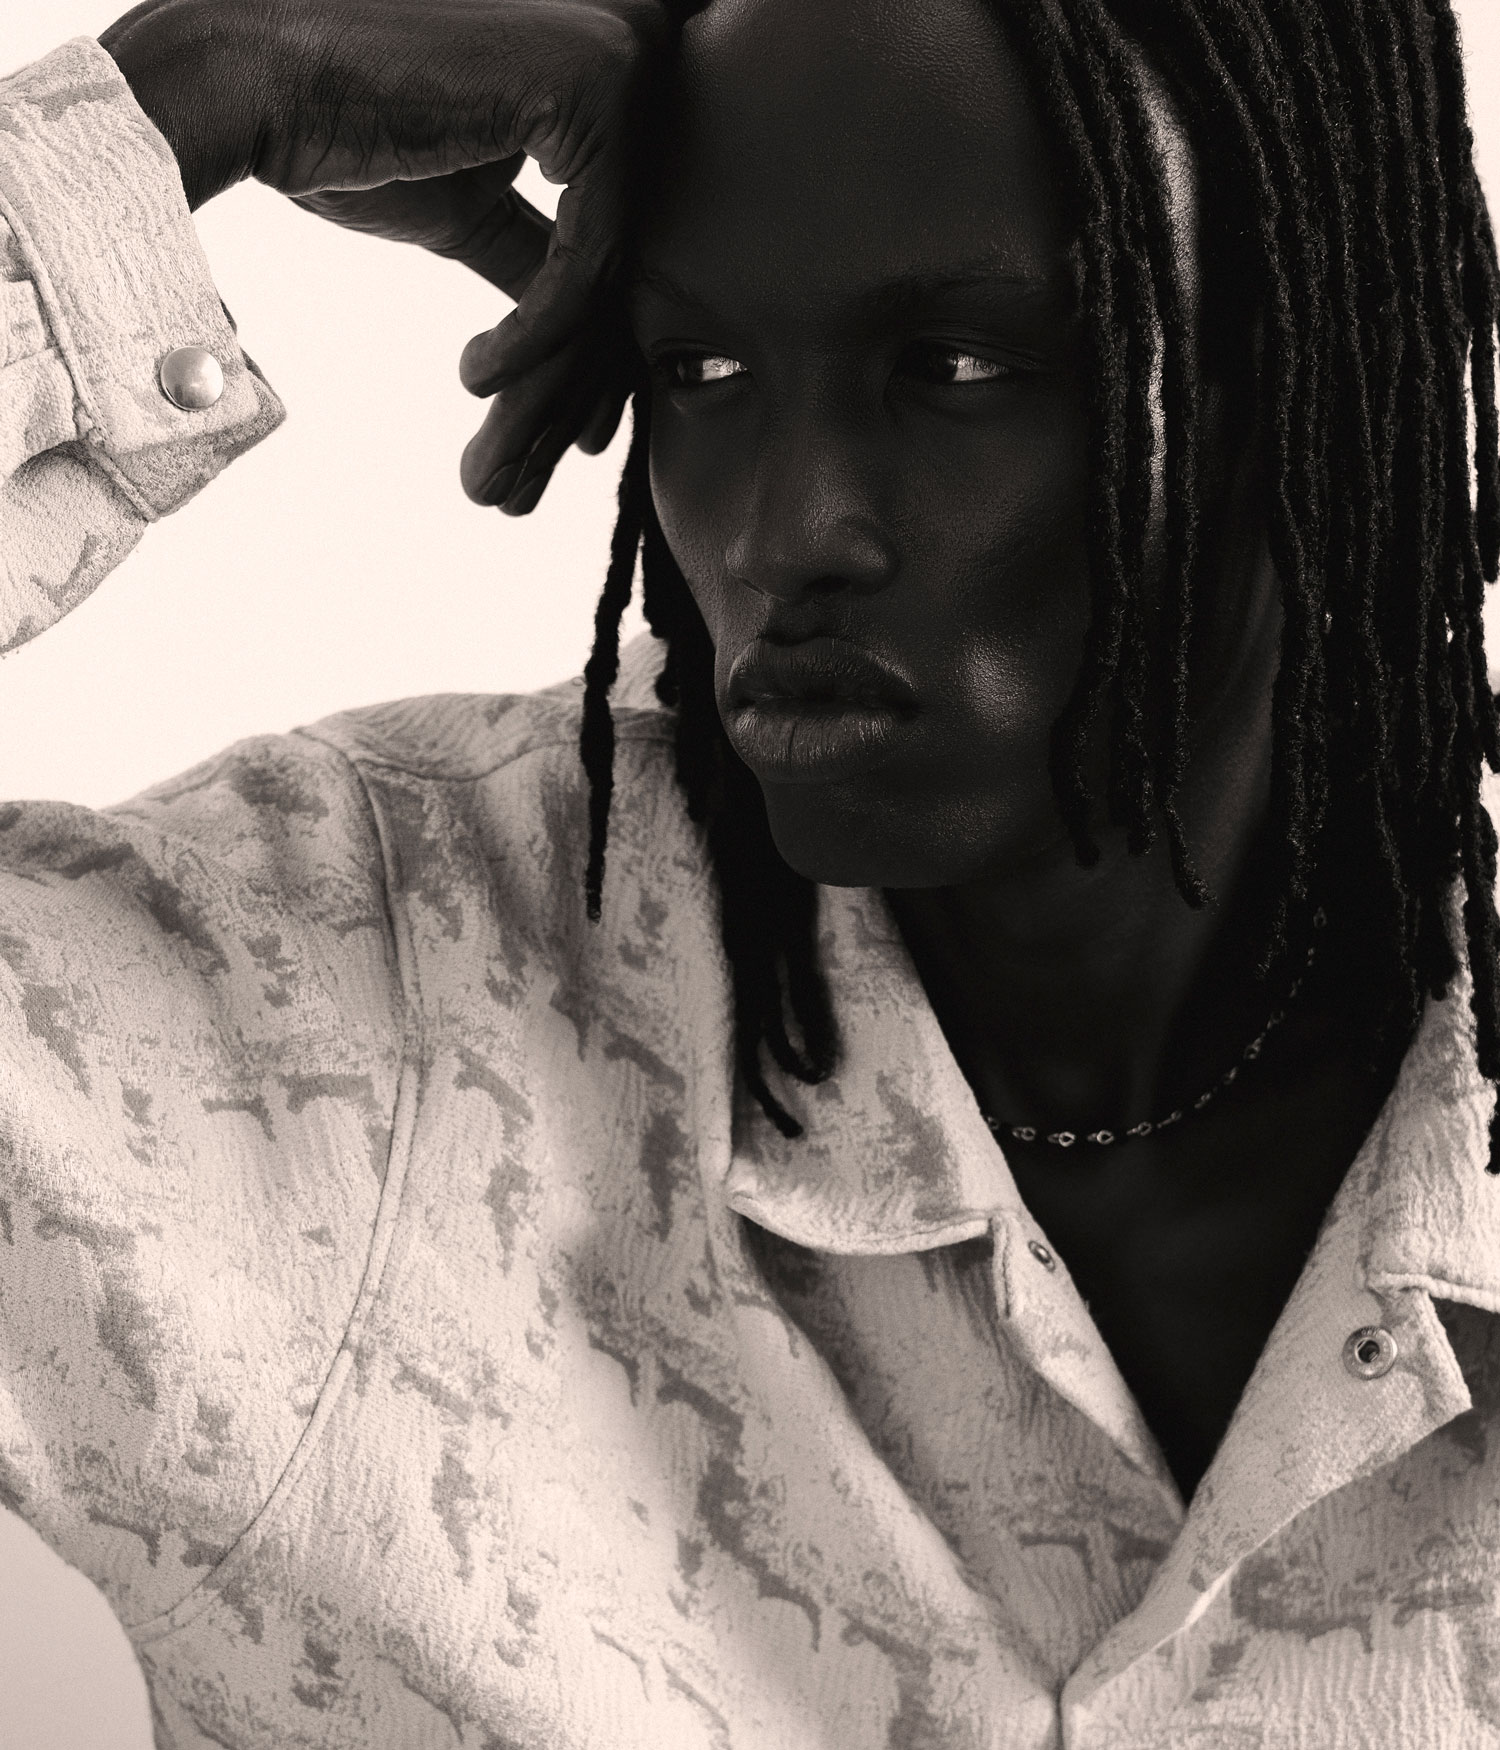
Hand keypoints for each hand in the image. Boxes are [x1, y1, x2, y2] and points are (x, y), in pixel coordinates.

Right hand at [101, 0, 668, 507]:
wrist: (255, 79)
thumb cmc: (340, 134)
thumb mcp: (466, 213)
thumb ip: (534, 258)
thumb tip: (591, 340)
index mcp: (590, 89)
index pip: (616, 250)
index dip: (589, 362)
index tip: (568, 445)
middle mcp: (621, 58)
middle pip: (620, 273)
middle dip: (566, 398)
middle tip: (518, 489)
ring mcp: (616, 63)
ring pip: (606, 279)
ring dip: (543, 391)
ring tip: (489, 467)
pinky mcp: (591, 90)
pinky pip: (586, 257)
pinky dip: (536, 333)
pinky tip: (474, 376)